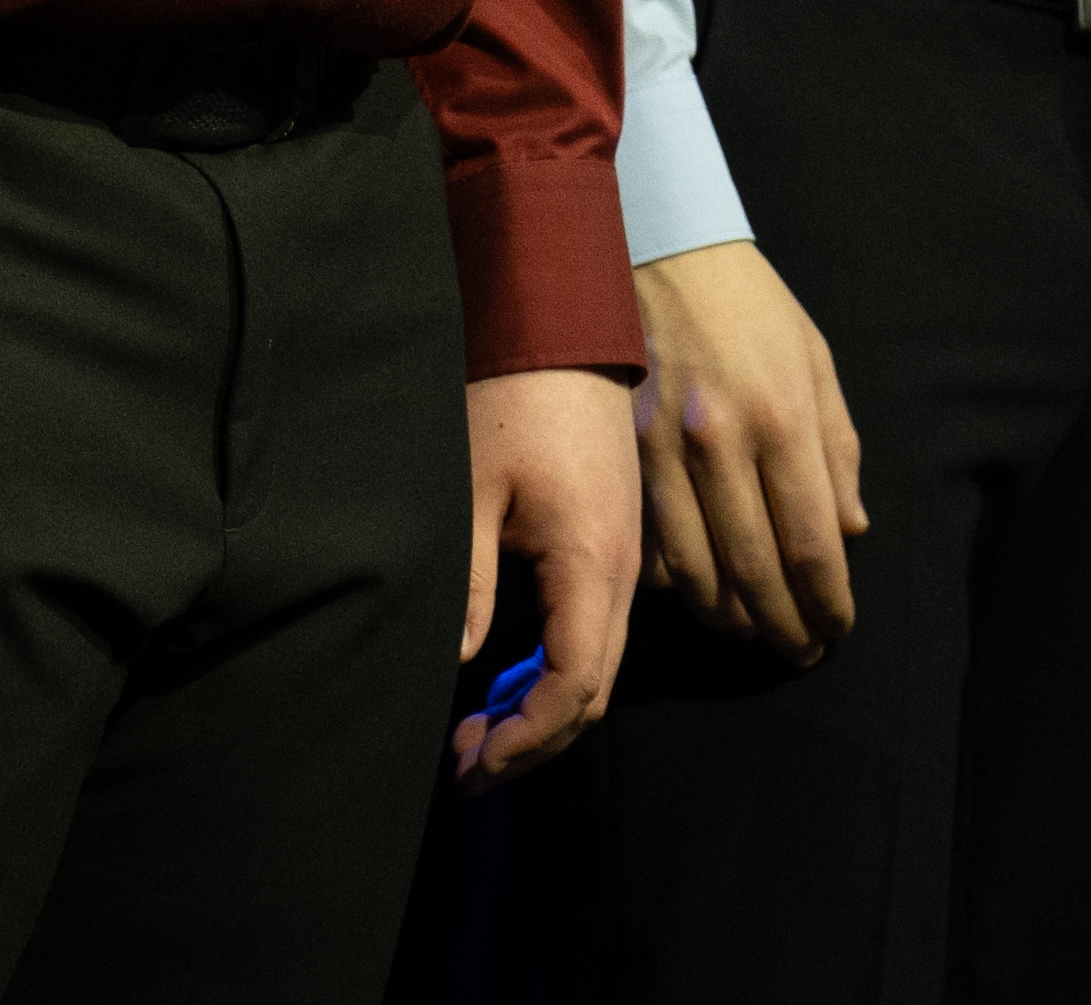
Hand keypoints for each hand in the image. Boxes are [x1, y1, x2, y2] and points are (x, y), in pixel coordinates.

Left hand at [459, 366, 639, 776]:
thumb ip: (470, 583)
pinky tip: (508, 672)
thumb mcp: (472, 490)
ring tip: (479, 727)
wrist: (564, 329)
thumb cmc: (512, 399)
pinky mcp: (616, 544)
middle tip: (466, 761)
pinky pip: (595, 630)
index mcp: (593, 566)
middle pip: (593, 692)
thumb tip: (463, 665)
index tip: (471, 761)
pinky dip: (557, 669)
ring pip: (598, 666)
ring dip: (543, 708)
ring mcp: (627, 560)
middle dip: (532, 741)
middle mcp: (624, 574)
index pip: (574, 690)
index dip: (525, 741)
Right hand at [627, 239, 866, 657]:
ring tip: (753, 632)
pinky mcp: (624, 452)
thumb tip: (849, 532)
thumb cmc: (750, 305)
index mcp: (781, 417)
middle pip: (758, 571)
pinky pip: (648, 542)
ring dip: (731, 618)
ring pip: (697, 572)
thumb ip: (838, 450)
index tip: (837, 628)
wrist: (660, 248)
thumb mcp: (815, 361)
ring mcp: (664, 450)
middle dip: (786, 626)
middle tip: (801, 651)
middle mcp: (722, 442)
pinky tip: (697, 592)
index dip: (828, 600)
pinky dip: (675, 584)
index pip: (811, 542)